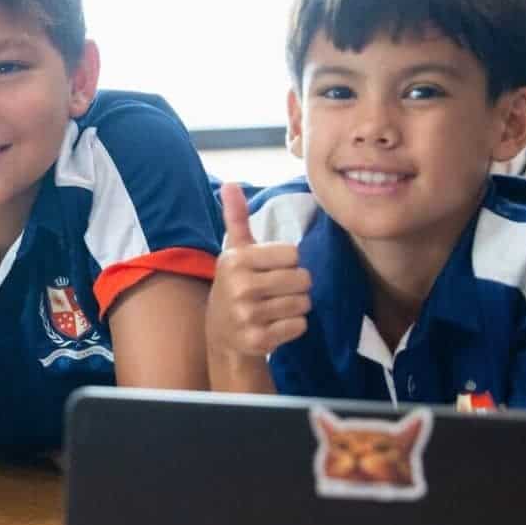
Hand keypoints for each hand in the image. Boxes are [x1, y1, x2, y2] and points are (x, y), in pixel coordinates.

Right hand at [206, 182, 312, 356]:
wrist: (222, 335)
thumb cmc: (236, 285)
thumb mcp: (235, 252)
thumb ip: (237, 218)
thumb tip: (230, 184)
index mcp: (236, 260)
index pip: (293, 254)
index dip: (288, 263)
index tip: (269, 270)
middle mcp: (240, 287)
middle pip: (303, 279)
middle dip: (296, 286)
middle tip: (277, 291)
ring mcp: (247, 316)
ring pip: (304, 303)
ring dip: (296, 306)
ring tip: (275, 308)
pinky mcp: (257, 340)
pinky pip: (299, 326)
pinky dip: (293, 326)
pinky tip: (274, 325)